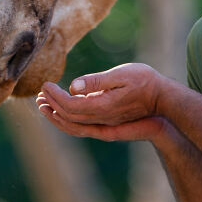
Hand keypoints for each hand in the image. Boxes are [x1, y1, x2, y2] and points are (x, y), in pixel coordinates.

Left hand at [38, 63, 162, 126]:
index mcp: (102, 107)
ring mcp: (105, 124)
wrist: (164, 102)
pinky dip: (68, 121)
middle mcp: (101, 120)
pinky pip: (82, 127)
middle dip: (51, 106)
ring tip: (44, 105)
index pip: (70, 105)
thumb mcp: (122, 75)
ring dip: (57, 116)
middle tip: (38, 95)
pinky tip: (66, 112)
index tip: (45, 84)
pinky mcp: (109, 124)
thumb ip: (97, 81)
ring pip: (74, 126)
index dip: (55, 96)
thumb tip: (73, 86)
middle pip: (68, 118)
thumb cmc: (145, 82)